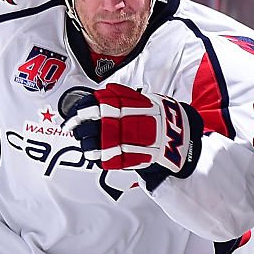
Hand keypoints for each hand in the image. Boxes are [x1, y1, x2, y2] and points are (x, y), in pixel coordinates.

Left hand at [61, 84, 202, 176]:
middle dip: (82, 129)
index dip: (83, 111)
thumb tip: (100, 93)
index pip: (100, 105)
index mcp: (132, 105)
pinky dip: (102, 158)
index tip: (73, 115)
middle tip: (73, 130)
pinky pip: (115, 159)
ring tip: (84, 145)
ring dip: (90, 145)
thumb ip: (122, 97)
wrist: (180, 135)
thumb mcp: (143, 99)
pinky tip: (95, 156)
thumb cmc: (158, 116)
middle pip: (99, 125)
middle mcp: (132, 122)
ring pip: (104, 144)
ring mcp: (135, 141)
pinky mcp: (138, 158)